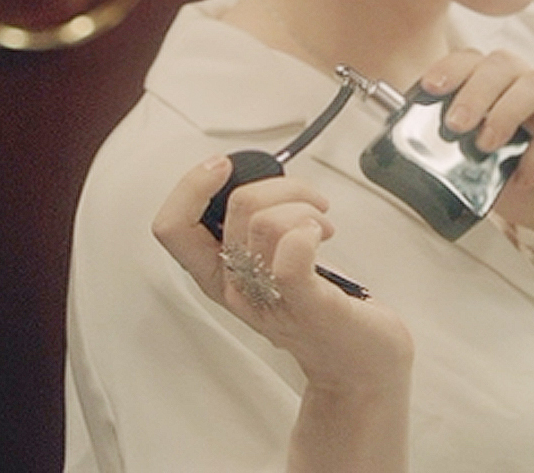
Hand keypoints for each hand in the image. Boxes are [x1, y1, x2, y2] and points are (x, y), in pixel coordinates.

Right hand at [153, 156, 412, 396]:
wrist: (361, 367)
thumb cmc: (322, 309)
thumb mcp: (271, 266)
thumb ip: (256, 229)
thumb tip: (258, 178)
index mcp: (222, 276)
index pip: (172, 229)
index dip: (190, 187)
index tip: (224, 166)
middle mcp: (238, 290)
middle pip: (236, 207)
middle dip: (282, 185)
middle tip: (311, 202)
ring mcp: (271, 300)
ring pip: (268, 222)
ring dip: (306, 206)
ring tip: (323, 224)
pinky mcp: (309, 305)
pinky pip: (291, 257)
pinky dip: (310, 230)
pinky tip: (324, 236)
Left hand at [421, 49, 533, 260]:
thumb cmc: (532, 192)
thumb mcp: (483, 175)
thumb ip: (459, 158)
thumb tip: (420, 153)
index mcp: (509, 95)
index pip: (480, 61)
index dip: (452, 67)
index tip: (428, 88)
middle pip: (506, 63)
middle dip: (474, 89)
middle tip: (454, 124)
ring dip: (505, 110)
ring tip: (485, 145)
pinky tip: (522, 178)